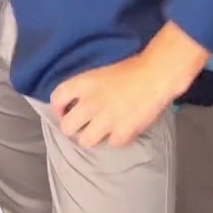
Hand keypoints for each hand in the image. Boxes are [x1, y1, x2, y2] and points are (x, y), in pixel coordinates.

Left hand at [51, 22, 208, 148]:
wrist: (156, 75)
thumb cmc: (132, 68)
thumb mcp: (101, 72)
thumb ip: (87, 88)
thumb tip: (78, 101)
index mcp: (84, 83)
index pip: (57, 98)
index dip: (58, 108)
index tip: (64, 112)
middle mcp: (90, 103)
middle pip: (67, 127)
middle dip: (73, 127)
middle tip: (82, 125)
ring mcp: (105, 121)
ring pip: (85, 141)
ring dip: (91, 137)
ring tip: (100, 131)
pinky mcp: (121, 134)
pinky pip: (110, 144)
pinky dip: (115, 139)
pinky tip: (121, 130)